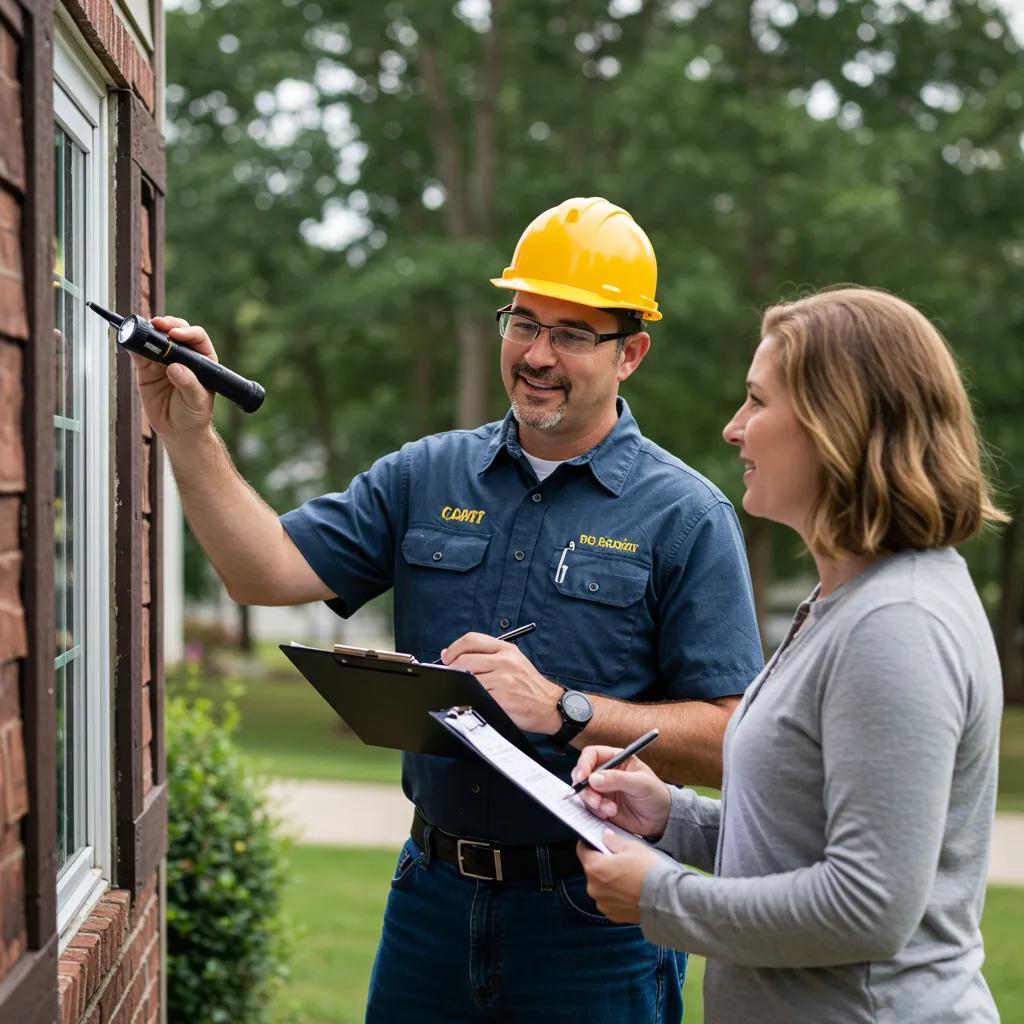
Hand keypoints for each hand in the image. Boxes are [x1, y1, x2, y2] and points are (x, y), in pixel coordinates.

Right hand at [133, 315, 217, 436]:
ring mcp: (164, 361)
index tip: (176, 335)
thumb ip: (189, 384)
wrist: (178, 430)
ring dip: (149, 330)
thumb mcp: (197, 401)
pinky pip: (138, 353)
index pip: (197, 338)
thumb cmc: (194, 414)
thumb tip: (175, 368)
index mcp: (203, 360)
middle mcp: (184, 356)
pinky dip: (133, 345)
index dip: (187, 332)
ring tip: (142, 329)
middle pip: (176, 332)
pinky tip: (130, 341)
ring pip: (156, 338)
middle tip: (158, 325)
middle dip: (168, 325)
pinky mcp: (147, 369)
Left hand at [441, 632, 562, 733]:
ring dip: (461, 684)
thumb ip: (486, 655)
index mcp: (506, 649)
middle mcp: (505, 662)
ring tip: (464, 687)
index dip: (454, 648)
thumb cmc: (528, 684)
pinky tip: (474, 698)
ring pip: (468, 678)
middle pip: (464, 659)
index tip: (447, 657)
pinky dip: (471, 697)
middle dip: (452, 668)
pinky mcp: (501, 699)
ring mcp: (503, 680)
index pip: (471, 640)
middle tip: (450, 675)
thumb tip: (450, 654)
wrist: (549, 705)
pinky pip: (476, 695)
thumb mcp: (513, 660)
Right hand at [572, 745, 670, 839]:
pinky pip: (588, 807)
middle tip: (595, 800)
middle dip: (585, 788)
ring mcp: (602, 790)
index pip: (592, 754)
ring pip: (583, 792)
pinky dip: (596, 811)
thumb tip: (594, 778)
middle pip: (582, 773)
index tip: (582, 778)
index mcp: (616, 759)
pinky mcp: (600, 805)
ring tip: (610, 809)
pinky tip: (609, 814)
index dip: (584, 764)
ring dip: (592, 802)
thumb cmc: (655, 795)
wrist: (660, 820)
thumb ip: (618, 779)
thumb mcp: (641, 784)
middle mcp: (605, 772)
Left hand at [577, 830, 659, 923]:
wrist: (665, 900)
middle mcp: (594, 888)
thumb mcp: (632, 847)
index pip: (582, 850)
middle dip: (602, 863)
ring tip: (628, 876)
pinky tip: (630, 890)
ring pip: (601, 886)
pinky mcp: (613, 915)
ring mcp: (602, 903)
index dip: (589, 843)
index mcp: (595, 868)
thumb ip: (614, 840)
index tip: (597, 841)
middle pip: (592, 869)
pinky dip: (616, 895)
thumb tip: (605, 836)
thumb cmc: (649, 871)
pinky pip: (609, 900)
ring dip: (609, 880)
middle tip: (619, 859)